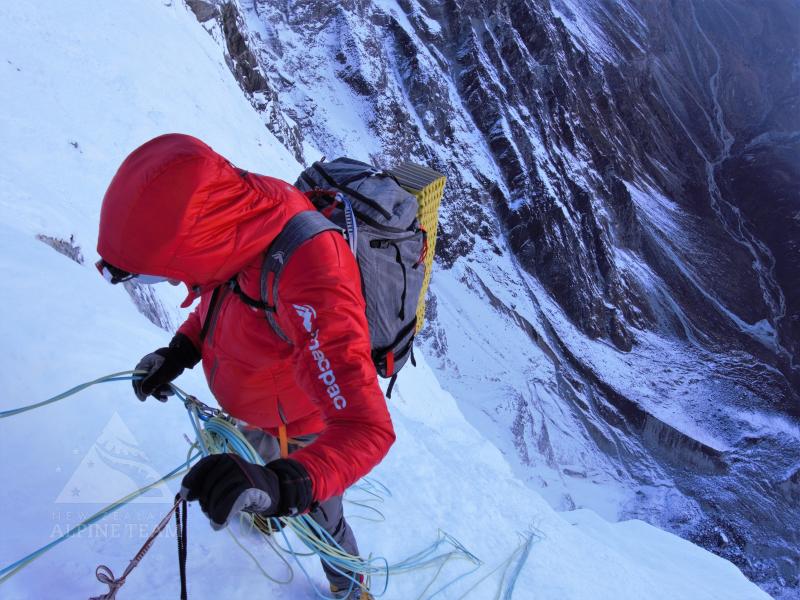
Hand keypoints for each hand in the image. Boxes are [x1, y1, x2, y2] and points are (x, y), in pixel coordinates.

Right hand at [132, 333, 199, 400]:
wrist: (185, 354)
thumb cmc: (172, 363)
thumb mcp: (161, 374)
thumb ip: (151, 384)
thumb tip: (143, 393)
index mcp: (144, 365)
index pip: (137, 379)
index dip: (139, 390)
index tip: (143, 399)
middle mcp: (147, 367)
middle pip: (146, 383)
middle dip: (156, 392)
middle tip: (164, 399)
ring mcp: (154, 370)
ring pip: (154, 384)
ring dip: (162, 391)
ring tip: (171, 393)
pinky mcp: (161, 372)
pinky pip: (159, 382)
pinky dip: (164, 387)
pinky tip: (171, 392)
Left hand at [180, 454, 313, 529]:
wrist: (275, 490)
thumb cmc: (245, 487)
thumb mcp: (226, 480)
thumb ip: (208, 484)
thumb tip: (183, 495)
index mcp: (225, 459)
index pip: (204, 466)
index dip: (192, 481)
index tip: (185, 495)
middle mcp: (233, 463)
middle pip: (208, 487)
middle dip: (206, 503)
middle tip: (211, 512)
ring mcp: (242, 474)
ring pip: (216, 498)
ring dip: (213, 513)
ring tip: (219, 517)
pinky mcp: (249, 488)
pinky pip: (228, 505)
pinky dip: (221, 517)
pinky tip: (219, 525)